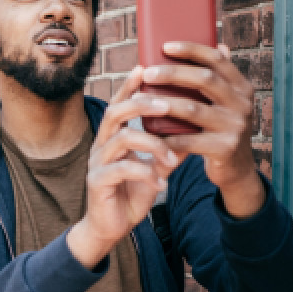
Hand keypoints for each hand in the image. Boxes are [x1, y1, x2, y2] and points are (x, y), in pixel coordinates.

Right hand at [66, 67, 182, 268]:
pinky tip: (161, 183)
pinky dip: (145, 174)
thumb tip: (195, 125)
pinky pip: (121, 170)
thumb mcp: (156, 165)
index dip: (130, 84)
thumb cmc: (132, 191)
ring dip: (150, 142)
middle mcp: (102, 143)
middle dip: (141, 104)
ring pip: (120, 139)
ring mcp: (98, 162)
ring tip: (170, 153)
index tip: (146, 66)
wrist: (112, 225)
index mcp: (113, 135)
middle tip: (165, 103)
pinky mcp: (98, 182)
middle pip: (115, 112)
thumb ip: (170, 145)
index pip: (121, 102)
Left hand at [136, 42, 265, 217]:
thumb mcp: (225, 103)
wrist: (236, 170)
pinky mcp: (225, 149)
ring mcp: (235, 127)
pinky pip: (188, 140)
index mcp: (241, 87)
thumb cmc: (220, 130)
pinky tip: (148, 132)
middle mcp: (242, 104)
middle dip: (173, 74)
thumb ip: (219, 79)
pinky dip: (166, 136)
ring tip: (139, 99)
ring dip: (162, 103)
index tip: (165, 46)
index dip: (192, 49)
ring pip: (193, 109)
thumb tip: (218, 44)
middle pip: (205, 80)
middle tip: (148, 73)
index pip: (218, 59)